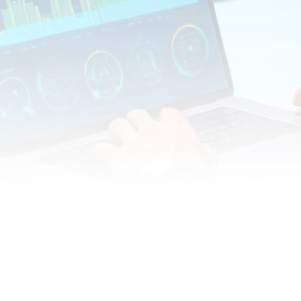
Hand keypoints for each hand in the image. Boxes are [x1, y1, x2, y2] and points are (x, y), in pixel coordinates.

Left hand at [87, 107, 216, 183]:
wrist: (178, 188)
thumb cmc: (193, 176)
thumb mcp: (207, 164)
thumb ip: (206, 154)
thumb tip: (206, 150)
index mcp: (175, 128)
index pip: (166, 113)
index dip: (161, 119)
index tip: (160, 126)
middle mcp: (153, 129)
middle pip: (137, 114)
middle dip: (133, 122)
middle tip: (133, 133)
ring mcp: (134, 141)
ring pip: (117, 124)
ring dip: (115, 132)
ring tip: (114, 140)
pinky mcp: (119, 157)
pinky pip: (100, 148)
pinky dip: (95, 150)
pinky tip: (93, 154)